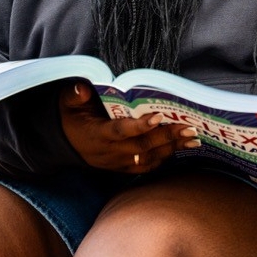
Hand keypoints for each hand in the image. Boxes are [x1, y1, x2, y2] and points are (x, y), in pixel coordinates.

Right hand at [59, 80, 199, 172]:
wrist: (64, 145)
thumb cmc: (70, 119)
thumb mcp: (66, 104)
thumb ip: (74, 95)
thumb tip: (83, 88)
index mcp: (96, 134)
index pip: (120, 131)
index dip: (139, 126)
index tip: (159, 116)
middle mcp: (109, 152)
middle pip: (141, 146)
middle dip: (167, 137)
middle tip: (189, 127)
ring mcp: (117, 163)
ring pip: (147, 158)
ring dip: (171, 149)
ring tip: (192, 138)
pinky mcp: (122, 168)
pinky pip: (145, 166)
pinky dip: (164, 158)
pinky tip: (180, 148)